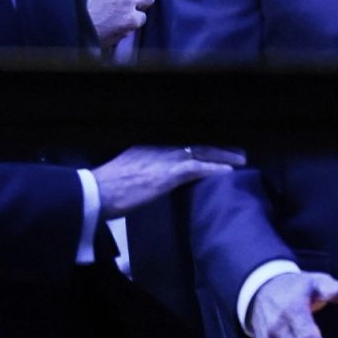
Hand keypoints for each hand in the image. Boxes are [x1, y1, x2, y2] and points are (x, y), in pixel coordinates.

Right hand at [93, 145, 244, 218]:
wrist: (96, 193)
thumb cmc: (107, 188)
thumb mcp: (128, 172)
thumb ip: (145, 171)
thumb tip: (156, 178)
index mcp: (150, 147)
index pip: (183, 144)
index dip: (203, 146)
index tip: (218, 148)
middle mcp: (160, 149)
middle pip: (196, 144)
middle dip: (219, 148)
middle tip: (239, 152)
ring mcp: (164, 160)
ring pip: (200, 152)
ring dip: (223, 156)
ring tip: (241, 160)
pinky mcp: (166, 174)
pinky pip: (196, 168)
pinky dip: (214, 169)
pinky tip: (229, 172)